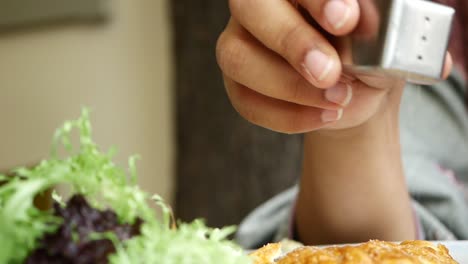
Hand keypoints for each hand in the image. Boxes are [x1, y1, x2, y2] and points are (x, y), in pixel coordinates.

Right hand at [216, 0, 451, 133]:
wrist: (352, 89)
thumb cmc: (368, 53)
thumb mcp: (387, 37)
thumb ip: (394, 31)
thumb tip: (423, 55)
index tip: (347, 19)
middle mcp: (260, 7)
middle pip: (249, 7)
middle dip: (292, 40)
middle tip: (330, 72)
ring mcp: (241, 43)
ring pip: (236, 57)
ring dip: (287, 86)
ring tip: (337, 99)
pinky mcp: (237, 83)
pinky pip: (244, 100)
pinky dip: (285, 116)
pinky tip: (323, 116)